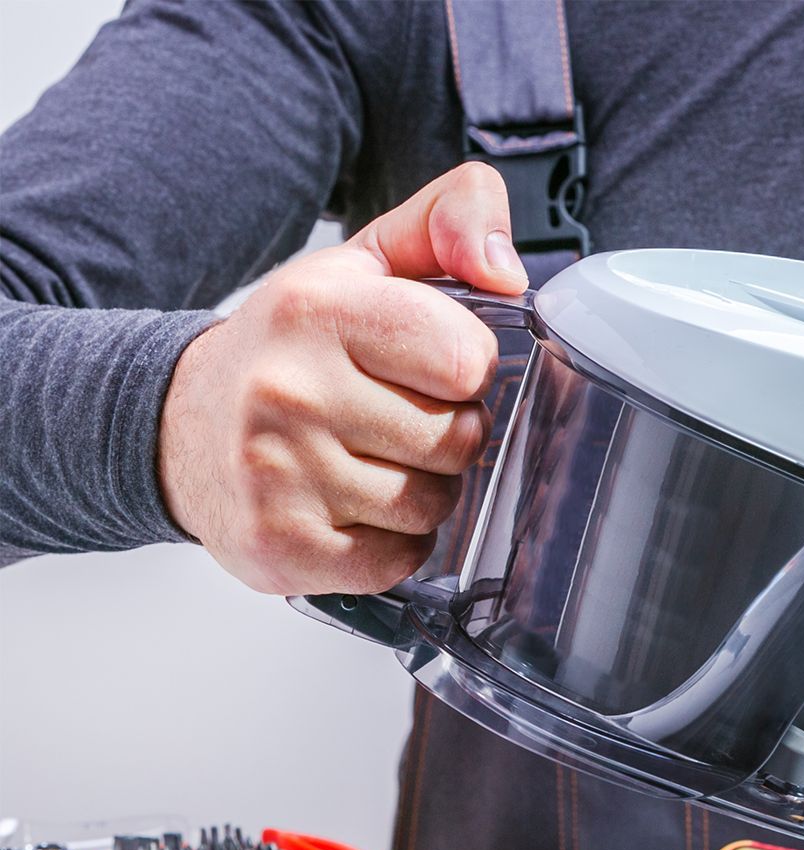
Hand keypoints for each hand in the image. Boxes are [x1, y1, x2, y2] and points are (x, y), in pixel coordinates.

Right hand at [158, 163, 529, 594]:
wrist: (182, 425)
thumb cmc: (294, 348)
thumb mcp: (366, 263)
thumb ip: (451, 222)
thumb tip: (506, 268)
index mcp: (318, 310)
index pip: (465, 357)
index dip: (467, 369)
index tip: (432, 368)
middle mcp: (290, 390)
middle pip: (456, 438)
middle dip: (447, 434)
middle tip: (398, 420)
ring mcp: (279, 474)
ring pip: (432, 503)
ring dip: (423, 490)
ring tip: (374, 462)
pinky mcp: (281, 546)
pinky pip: (398, 558)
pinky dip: (394, 543)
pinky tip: (356, 509)